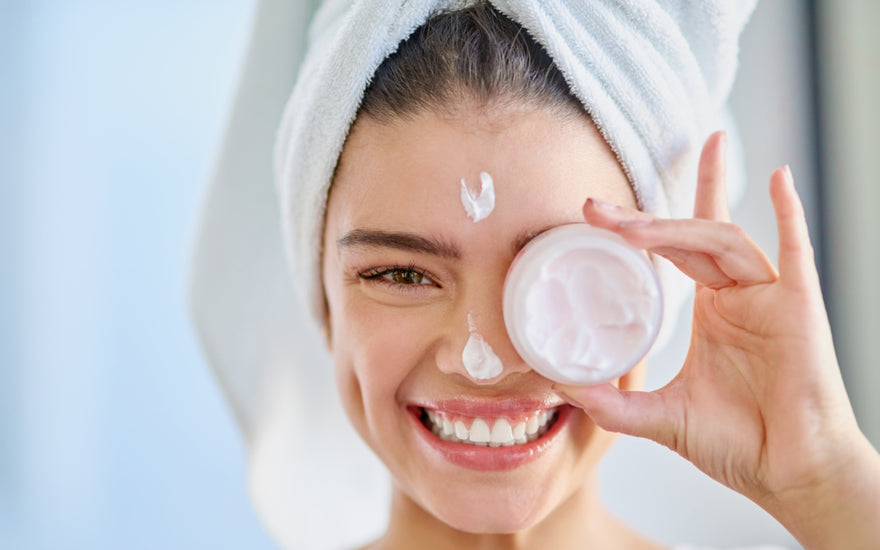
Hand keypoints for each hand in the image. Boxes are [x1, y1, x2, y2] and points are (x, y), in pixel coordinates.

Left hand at [556, 132, 879, 548]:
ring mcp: (769, 298)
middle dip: (643, 222)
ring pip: (724, 242)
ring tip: (630, 229)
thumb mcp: (660, 417)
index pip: (675, 250)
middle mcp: (738, 296)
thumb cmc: (739, 445)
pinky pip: (797, 252)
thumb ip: (611, 403)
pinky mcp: (800, 309)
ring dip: (677, 229)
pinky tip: (778, 178)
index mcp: (713, 311)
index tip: (594, 214)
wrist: (790, 476)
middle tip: (596, 209)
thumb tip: (557, 385)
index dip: (639, 227)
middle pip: (691, 237)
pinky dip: (789, 214)